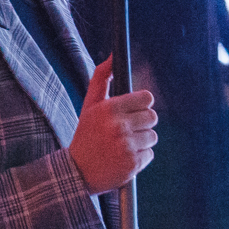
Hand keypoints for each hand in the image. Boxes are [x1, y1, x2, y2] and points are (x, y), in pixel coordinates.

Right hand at [68, 59, 156, 194]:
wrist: (76, 172)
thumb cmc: (86, 135)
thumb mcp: (89, 105)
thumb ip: (100, 78)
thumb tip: (113, 56)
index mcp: (110, 108)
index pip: (147, 98)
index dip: (142, 105)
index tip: (134, 111)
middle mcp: (119, 125)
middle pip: (152, 117)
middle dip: (142, 124)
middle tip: (127, 131)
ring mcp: (127, 145)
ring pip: (152, 136)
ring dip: (141, 142)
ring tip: (123, 146)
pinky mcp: (132, 163)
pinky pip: (149, 154)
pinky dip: (140, 158)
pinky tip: (123, 158)